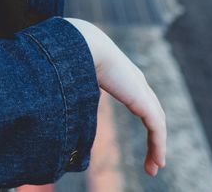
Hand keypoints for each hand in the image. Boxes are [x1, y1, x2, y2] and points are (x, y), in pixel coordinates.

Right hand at [66, 18, 166, 176]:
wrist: (84, 43)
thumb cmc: (72, 55)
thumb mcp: (74, 77)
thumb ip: (71, 89)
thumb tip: (53, 100)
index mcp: (124, 76)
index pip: (141, 102)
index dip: (144, 120)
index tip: (141, 138)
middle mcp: (137, 83)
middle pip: (153, 114)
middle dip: (155, 138)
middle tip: (152, 161)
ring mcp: (142, 91)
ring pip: (157, 123)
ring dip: (157, 147)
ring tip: (154, 167)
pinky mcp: (142, 100)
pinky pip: (156, 128)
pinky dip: (158, 145)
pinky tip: (158, 160)